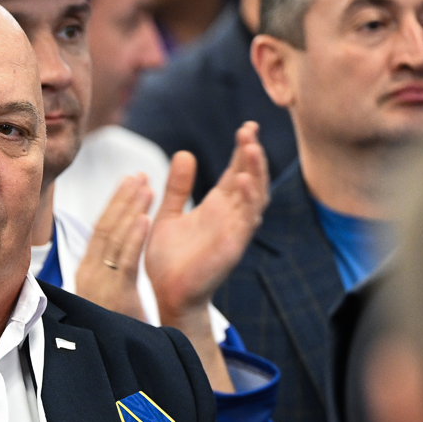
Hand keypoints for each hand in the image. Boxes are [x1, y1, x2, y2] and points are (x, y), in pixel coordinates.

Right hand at [70, 174, 153, 320]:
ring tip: (146, 185)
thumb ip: (111, 272)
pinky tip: (146, 218)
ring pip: (114, 240)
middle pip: (104, 229)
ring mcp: (100, 285)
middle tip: (139, 175)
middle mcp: (89, 275)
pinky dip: (135, 238)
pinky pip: (125, 262)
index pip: (100, 231)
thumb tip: (115, 249)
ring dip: (130, 210)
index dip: (115, 205)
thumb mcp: (111, 297)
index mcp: (87, 273)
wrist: (117, 363)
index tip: (130, 183)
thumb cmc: (118, 331)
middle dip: (122, 200)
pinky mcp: (115, 297)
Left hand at [146, 123, 268, 323]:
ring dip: (255, 173)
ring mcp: (234, 230)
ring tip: (251, 148)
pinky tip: (242, 180)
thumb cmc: (169, 260)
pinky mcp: (232, 246)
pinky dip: (247, 200)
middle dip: (252, 155)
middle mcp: (230, 216)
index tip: (246, 127)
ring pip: (254, 197)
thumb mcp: (169, 215)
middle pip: (250, 178)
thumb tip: (184, 153)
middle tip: (249, 130)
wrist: (167, 294)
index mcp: (217, 206)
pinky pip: (246, 221)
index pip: (236, 171)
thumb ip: (178, 188)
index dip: (243, 150)